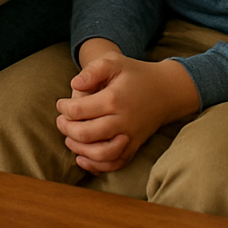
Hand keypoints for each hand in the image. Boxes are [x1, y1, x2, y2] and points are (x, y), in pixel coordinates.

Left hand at [55, 44, 199, 173]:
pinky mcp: (135, 147)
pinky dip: (97, 165)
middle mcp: (123, 121)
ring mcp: (130, 136)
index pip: (79, 110)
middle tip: (60, 121)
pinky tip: (83, 157)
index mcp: (114, 99)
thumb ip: (93, 70)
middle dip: (66, 129)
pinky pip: (115, 163)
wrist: (166, 90)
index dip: (64, 108)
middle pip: (86, 134)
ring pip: (101, 154)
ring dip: (79, 149)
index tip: (60, 104)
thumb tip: (74, 84)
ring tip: (69, 139)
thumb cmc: (135, 74)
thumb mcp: (114, 62)